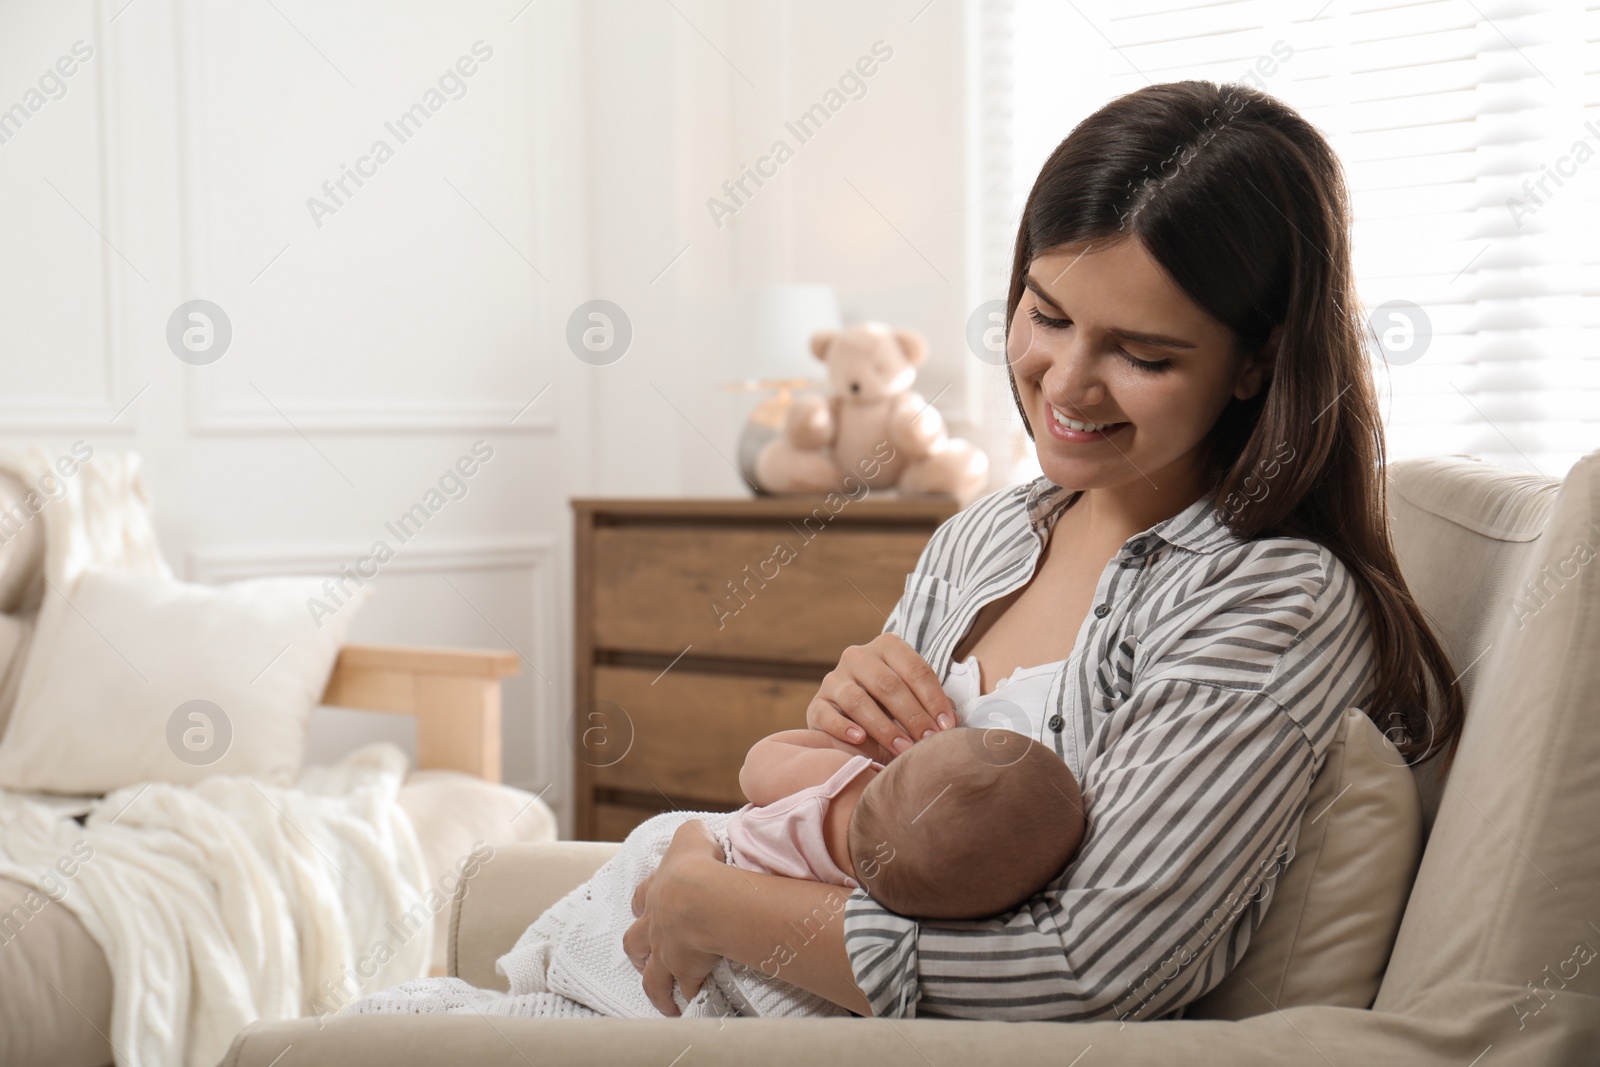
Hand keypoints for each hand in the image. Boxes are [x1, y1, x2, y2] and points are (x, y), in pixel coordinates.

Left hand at [623, 820, 724, 1015]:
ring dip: (656, 987)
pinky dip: (688, 998)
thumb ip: (691, 834)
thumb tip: (698, 832)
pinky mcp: (684, 971)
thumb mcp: (691, 835)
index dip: (642, 905)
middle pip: (636, 943)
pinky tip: (694, 1006)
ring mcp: (666, 951)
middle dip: (638, 952)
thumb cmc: (697, 863)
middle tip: (644, 961)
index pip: (642, 898)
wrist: (701, 896)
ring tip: (664, 1000)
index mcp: (656, 892)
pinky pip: (685, 991)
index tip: (643, 910)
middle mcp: (655, 925)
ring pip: (652, 976)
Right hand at [806, 633, 956, 756]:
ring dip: (884, 728)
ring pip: (858, 700)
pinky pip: (827, 715)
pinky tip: (860, 740)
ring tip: (903, 749)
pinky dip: (844, 728)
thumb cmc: (892, 706)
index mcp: (887, 647)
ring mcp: (834, 679)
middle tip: (928, 742)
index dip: (934, 699)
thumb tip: (951, 722)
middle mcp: (858, 656)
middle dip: (912, 716)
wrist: (851, 716)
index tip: (948, 726)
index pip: (915, 670)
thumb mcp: (914, 698)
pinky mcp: (817, 704)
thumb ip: (933, 705)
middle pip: (888, 684)